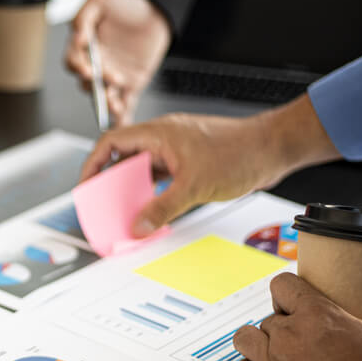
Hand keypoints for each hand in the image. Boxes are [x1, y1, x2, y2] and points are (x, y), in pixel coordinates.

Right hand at [65, 0, 171, 125]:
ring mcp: (114, 75)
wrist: (155, 6)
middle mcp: (97, 63)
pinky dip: (124, 114)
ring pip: (105, 95)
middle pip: (88, 82)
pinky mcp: (132, 83)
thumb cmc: (126, 1)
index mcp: (85, 46)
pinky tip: (123, 121)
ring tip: (115, 105)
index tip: (86, 68)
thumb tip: (77, 35)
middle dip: (96, 84)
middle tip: (109, 79)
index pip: (73, 61)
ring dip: (107, 103)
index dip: (77, 66)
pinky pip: (126, 102)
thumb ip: (85, 15)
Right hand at [79, 94, 342, 235]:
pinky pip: (161, 179)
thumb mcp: (194, 185)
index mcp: (158, 133)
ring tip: (125, 213)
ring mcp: (176, 151)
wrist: (274, 148)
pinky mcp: (189, 163)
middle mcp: (164, 139)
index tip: (87, 187)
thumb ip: (162, 208)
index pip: (111, 143)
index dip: (93, 164)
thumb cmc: (239, 152)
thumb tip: (138, 227)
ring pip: (143, 170)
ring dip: (133, 191)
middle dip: (111, 183)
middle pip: (124, 159)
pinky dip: (152, 194)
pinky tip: (152, 212)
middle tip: (104, 206)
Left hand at [232, 273, 361, 360]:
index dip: (286, 296)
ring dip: (255, 346)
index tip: (291, 307)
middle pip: (268, 321)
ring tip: (270, 358)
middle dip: (281, 332)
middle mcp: (288, 336)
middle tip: (297, 348)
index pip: (282, 286)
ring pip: (244, 340)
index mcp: (318, 316)